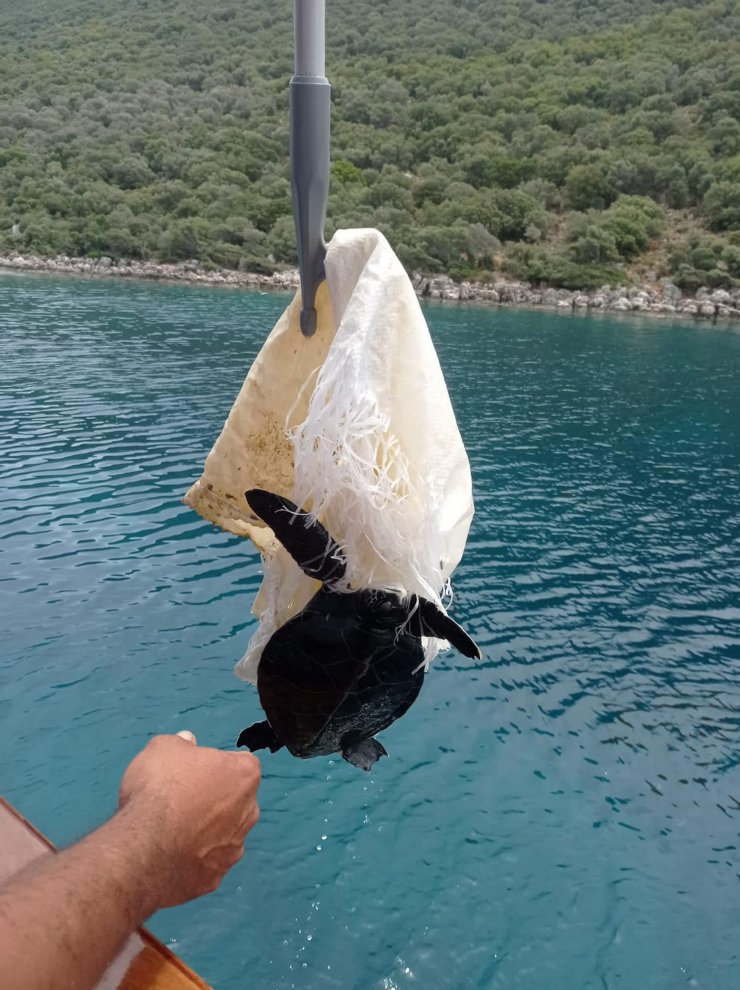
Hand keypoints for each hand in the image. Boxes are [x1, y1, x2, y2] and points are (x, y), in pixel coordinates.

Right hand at [118, 732, 260, 910]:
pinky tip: (168, 854)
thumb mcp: (163, 748)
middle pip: (235, 800)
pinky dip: (192, 859)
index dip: (215, 765)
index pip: (239, 763)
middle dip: (213, 798)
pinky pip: (206, 863)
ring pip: (223, 833)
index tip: (193, 771)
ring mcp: (234, 848)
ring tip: (170, 829)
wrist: (143, 847)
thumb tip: (187, 741)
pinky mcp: (215, 877)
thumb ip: (180, 743)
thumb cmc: (158, 790)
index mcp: (244, 774)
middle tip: (180, 798)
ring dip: (204, 830)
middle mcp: (249, 812)